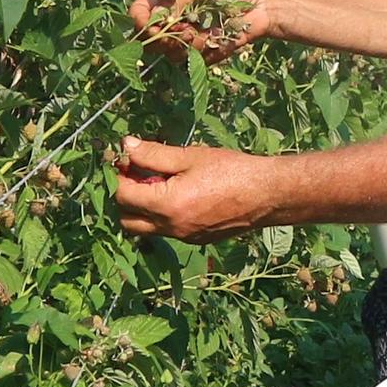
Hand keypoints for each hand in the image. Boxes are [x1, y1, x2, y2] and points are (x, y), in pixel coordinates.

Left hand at [111, 136, 281, 240]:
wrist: (267, 194)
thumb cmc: (231, 170)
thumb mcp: (190, 156)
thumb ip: (153, 154)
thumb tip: (125, 146)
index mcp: (167, 205)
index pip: (123, 196)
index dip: (119, 176)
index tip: (125, 160)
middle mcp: (171, 227)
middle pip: (127, 220)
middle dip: (124, 197)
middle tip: (136, 174)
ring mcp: (184, 237)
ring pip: (146, 228)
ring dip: (142, 209)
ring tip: (156, 184)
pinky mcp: (196, 240)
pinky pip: (166, 231)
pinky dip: (161, 216)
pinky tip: (177, 195)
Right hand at [128, 0, 255, 58]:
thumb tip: (152, 20)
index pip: (140, 9)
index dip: (140, 21)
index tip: (150, 29)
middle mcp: (174, 14)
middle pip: (152, 37)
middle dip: (165, 37)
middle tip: (185, 30)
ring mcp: (188, 33)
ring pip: (171, 51)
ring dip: (186, 44)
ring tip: (206, 32)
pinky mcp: (204, 48)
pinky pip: (194, 58)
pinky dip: (205, 50)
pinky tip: (219, 38)